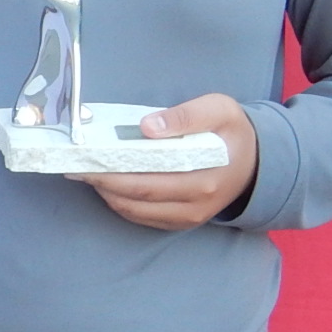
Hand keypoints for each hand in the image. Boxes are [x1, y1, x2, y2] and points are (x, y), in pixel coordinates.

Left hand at [71, 93, 259, 229]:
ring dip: (106, 194)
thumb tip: (148, 128)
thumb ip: (186, 115)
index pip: (148, 176)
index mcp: (205, 174)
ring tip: (84, 174)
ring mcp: (190, 216)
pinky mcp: (183, 222)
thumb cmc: (233, 131)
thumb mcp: (219, 110)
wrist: (258, 161)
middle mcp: (196, 201)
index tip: (85, 158)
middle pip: (137, 196)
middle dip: (101, 181)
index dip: (112, 170)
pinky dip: (121, 204)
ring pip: (136, 211)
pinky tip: (107, 186)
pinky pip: (144, 218)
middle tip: (73, 167)